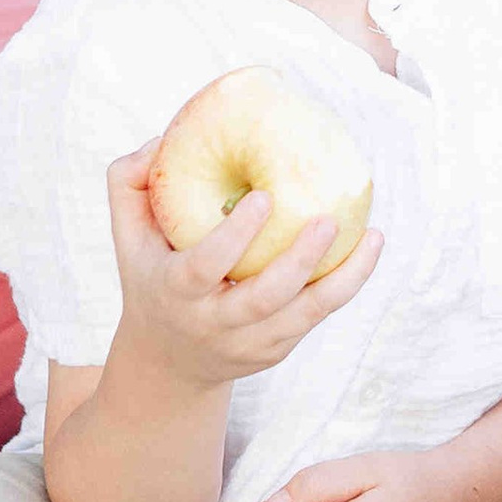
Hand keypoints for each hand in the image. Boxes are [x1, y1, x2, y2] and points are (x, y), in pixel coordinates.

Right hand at [105, 140, 380, 397]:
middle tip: (327, 219)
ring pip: (304, 315)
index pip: (204, 268)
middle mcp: (214, 323)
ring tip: (373, 237)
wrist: (168, 361)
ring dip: (343, 279)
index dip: (235, 237)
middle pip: (263, 299)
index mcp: (176, 292)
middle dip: (299, 261)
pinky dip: (346, 284)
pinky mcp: (276, 350)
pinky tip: (369, 247)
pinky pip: (317, 317)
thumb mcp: (128, 236)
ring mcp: (249, 343)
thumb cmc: (152, 276)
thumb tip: (163, 140)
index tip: (264, 198)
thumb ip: (129, 183)